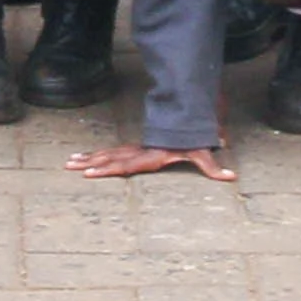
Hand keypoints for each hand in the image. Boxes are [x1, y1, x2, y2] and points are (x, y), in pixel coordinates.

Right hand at [70, 140, 236, 182]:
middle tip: (69, 166)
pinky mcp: (133, 150)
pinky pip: (111, 153)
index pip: (126, 164)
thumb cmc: (193, 141)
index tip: (90, 172)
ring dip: (88, 159)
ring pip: (107, 155)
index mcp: (150, 157)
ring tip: (68, 163)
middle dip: (89, 163)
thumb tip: (232, 177)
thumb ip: (215, 168)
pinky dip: (96, 156)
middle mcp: (138, 153)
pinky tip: (84, 158)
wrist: (186, 123)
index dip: (108, 169)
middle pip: (110, 159)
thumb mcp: (203, 154)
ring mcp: (134, 150)